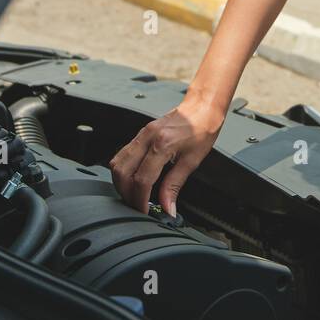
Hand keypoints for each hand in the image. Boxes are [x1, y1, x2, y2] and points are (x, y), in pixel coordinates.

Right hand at [109, 96, 224, 216]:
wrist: (202, 107)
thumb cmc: (202, 129)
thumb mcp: (192, 161)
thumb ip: (174, 186)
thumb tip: (167, 208)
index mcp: (162, 144)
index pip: (142, 180)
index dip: (140, 200)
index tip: (144, 212)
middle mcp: (147, 137)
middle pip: (122, 172)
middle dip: (126, 194)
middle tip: (137, 207)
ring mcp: (141, 134)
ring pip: (117, 163)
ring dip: (121, 183)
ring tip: (133, 195)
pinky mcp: (140, 134)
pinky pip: (122, 155)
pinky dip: (122, 171)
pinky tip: (132, 179)